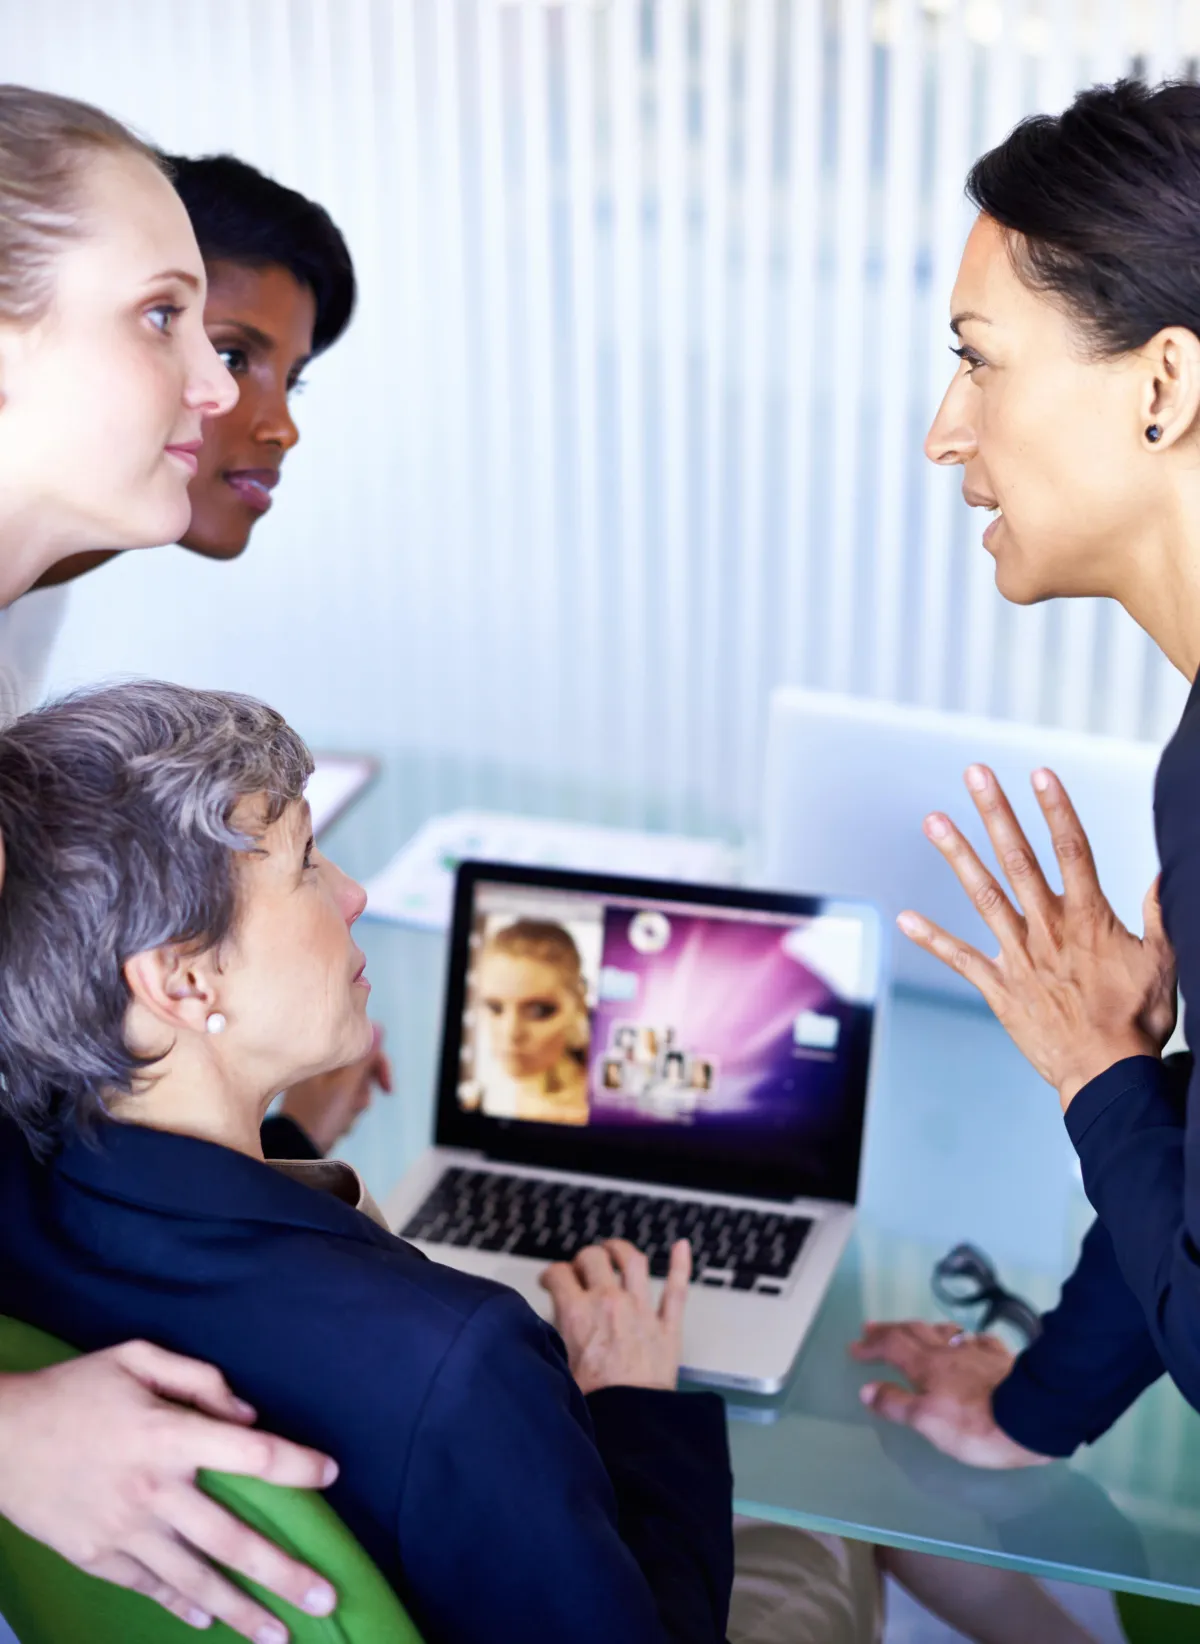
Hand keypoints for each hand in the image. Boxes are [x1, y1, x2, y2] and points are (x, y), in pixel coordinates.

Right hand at [0, 1341, 339, 1640]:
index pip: (249, 1453)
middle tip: (326, 1599)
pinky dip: (181, 1606)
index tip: (330, 1473)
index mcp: (166, 1434)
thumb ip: (199, 1379)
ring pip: (194, 1580)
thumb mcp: (137, 1358)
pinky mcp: (96, 1557)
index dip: (295, 1464)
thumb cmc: (74, 1390)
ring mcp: (123, 1531)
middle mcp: (152, 1490)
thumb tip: (248, 1415)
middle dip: (283, 1573)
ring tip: (279, 1634)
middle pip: (230, 1539)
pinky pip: (149, 1588)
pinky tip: (209, 1621)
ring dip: (241, 1610)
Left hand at [279, 1023, 392, 1154]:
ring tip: (344, 1116)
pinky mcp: (320, 1095)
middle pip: (359, 1065)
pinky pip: (345, 1097)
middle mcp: (321, 1063)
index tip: (387, 1086)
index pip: (361, 1044)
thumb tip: (378, 1027)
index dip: (378, 1063)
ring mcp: (320, 1080)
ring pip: (354, 1083)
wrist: (295, 1147)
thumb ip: (363, 1057)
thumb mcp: (345, 1086)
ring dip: (356, 1102)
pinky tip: (339, 1121)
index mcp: (324, 1055)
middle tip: (361, 1105)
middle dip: (365, 1088)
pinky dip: (347, 1109)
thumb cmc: (318, 1117)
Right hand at [540, 1238, 690, 1394]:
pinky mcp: (668, 1325)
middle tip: (580, 1268)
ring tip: (615, 1249)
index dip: (550, 1275)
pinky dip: (680, 1264)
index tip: (550, 1281)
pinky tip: (682, 1247)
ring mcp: (641, 1310)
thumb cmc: (594, 1402)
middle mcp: (609, 1302)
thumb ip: (555, 1339)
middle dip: (582, 1259)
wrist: (630, 1423)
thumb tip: (548, 1327)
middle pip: (593, 1259)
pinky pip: (677, 1288)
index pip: (558, 1275)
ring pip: (633, 1262)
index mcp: (577, 1312)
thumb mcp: (559, 1366)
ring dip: (621, 1250)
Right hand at [851, 1320, 1049, 1469]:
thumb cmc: (975, 1426)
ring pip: (945, 1332)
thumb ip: (897, 1404)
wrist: (1032, 1418)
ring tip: (914, 1330)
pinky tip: (971, 1341)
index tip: (854, 1347)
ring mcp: (977, 1352)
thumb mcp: (928, 1422)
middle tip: (872, 1328)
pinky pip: (980, 1341)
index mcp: (927, 1366)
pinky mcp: (1002, 1359)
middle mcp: (948, 1352)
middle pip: (914, 1332)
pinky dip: (967, 1339)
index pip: (892, 1347)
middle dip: (890, 1330)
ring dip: (923, 1329)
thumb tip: (866, 1388)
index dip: (872, 1346)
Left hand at [898, 765, 1176, 1108]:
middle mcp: (1048, 929)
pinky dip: (931, 938)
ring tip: (933, 819)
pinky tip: (904, 918)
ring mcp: (1019, 956)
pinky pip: (960, 959)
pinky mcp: (999, 988)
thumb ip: (1158, 913)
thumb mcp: (1161, 960)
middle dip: (996, 812)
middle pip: (1019, 859)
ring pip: (984, 895)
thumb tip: (1164, 872)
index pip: (1072, 850)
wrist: (1107, 1075)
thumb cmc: (1138, 1021)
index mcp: (1088, 918)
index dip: (1056, 809)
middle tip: (975, 773)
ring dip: (958, 855)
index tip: (1038, 773)